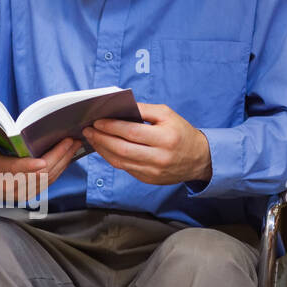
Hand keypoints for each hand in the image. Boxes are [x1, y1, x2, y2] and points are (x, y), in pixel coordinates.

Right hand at [0, 123, 82, 201]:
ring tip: (74, 145)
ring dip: (63, 162)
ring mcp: (21, 193)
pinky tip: (68, 157)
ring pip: (47, 179)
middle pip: (37, 174)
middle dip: (56, 157)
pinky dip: (60, 169)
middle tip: (70, 141)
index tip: (42, 162)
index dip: (28, 167)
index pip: (13, 171)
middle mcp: (10, 187)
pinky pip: (48, 183)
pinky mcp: (30, 194)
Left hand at [82, 103, 211, 186]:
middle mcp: (159, 157)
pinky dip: (111, 158)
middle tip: (88, 130)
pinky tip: (104, 148)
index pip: (132, 132)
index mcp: (165, 138)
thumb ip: (144, 110)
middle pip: (122, 149)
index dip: (112, 127)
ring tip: (92, 138)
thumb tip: (119, 108)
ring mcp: (153, 171)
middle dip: (102, 138)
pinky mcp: (148, 179)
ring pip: (120, 161)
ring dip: (102, 149)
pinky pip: (125, 168)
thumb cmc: (181, 133)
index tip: (97, 121)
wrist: (199, 159)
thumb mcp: (168, 115)